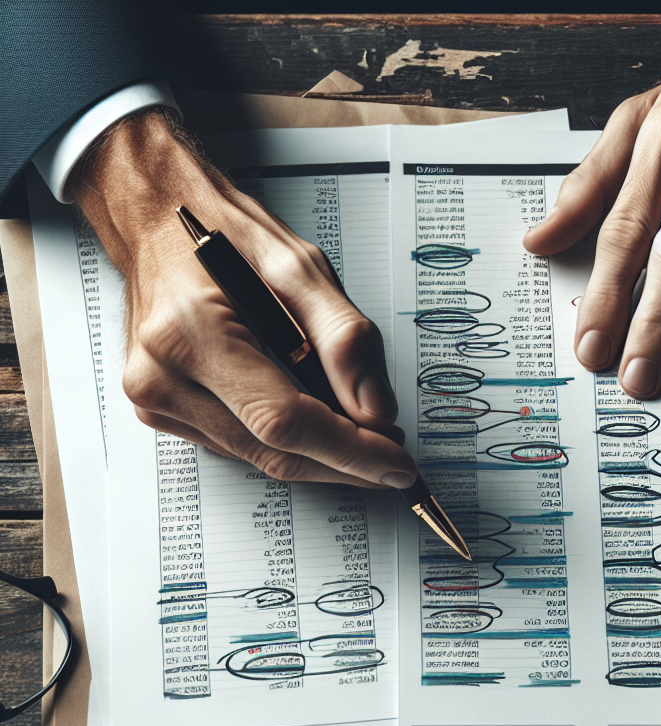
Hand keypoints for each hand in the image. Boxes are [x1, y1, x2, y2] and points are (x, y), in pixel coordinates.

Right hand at [70, 110, 415, 487]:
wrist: (159, 222)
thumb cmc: (227, 237)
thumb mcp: (300, 266)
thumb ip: (344, 337)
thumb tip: (375, 410)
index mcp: (189, 332)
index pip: (283, 420)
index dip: (348, 449)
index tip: (397, 463)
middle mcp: (161, 376)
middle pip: (275, 451)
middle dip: (344, 460)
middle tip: (393, 452)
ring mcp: (157, 402)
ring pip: (263, 458)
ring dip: (321, 456)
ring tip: (362, 431)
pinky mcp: (164, 414)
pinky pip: (244, 448)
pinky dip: (288, 443)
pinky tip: (317, 422)